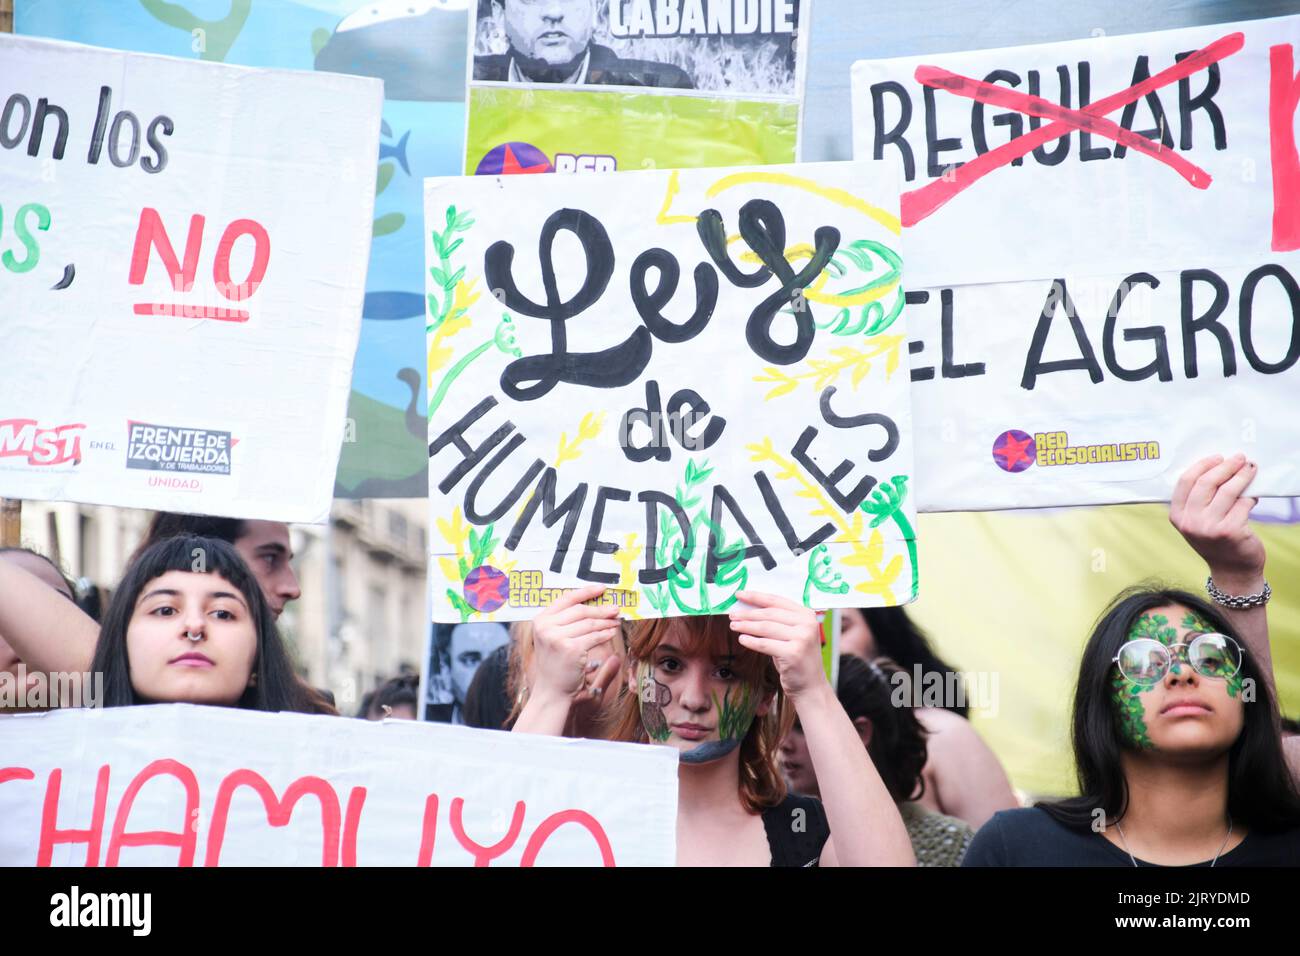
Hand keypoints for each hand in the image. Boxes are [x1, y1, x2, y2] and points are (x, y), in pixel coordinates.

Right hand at [529, 584, 621, 703]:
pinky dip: (605, 634)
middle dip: (601, 609)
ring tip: (616, 621)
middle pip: (580, 610)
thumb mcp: (554, 638)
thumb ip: (566, 621)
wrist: (552, 690)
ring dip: (606, 622)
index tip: (602, 588)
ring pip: (589, 624)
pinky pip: (594, 637)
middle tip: (616, 608)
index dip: (586, 592)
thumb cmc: (556, 664)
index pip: (566, 599)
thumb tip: (593, 603)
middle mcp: (546, 626)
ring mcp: (557, 637)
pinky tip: (612, 633)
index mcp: (541, 620)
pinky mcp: (571, 648)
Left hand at [727, 590, 826, 701]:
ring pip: (766, 628)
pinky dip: (751, 641)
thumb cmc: (796, 658)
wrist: (811, 686)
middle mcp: (807, 624)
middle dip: (748, 613)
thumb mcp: (791, 635)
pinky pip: (765, 644)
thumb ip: (777, 621)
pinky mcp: (793, 653)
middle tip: (732, 614)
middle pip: (770, 614)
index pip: (777, 601)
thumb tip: (749, 608)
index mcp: (807, 614)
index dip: (756, 597)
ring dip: (746, 626)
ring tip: (733, 625)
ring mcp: (802, 638)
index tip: (739, 594)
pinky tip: (742, 639)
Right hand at [1169, 453, 1264, 584]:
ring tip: (1251, 469)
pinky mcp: (1230, 531)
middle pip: (1206, 483)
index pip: (1185, 482)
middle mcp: (1190, 522)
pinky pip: (1243, 504)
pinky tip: (1253, 497)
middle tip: (1239, 458)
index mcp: (1177, 516)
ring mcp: (1209, 528)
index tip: (1217, 457)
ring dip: (1242, 476)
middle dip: (1225, 466)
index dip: (1202, 465)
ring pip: (1227, 491)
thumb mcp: (1197, 521)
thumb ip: (1199, 500)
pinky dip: (1250, 497)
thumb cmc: (1216, 540)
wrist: (1232, 570)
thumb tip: (1218, 467)